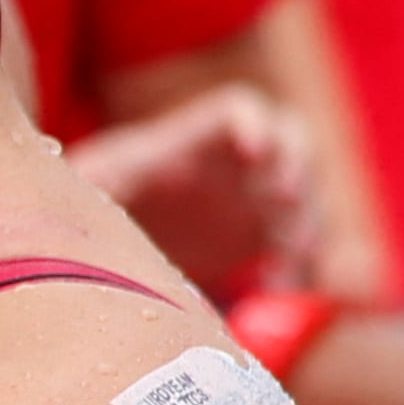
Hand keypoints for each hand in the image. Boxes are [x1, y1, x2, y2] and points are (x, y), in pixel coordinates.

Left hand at [68, 86, 317, 290]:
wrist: (115, 240)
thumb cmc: (103, 195)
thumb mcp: (99, 182)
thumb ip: (106, 180)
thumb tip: (95, 185)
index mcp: (200, 137)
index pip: (241, 111)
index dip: (255, 124)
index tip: (256, 152)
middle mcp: (240, 163)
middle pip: (292, 149)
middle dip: (299, 171)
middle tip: (290, 201)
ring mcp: (259, 199)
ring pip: (306, 200)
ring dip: (309, 226)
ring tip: (295, 258)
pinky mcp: (265, 238)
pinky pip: (299, 249)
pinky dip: (301, 270)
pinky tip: (283, 293)